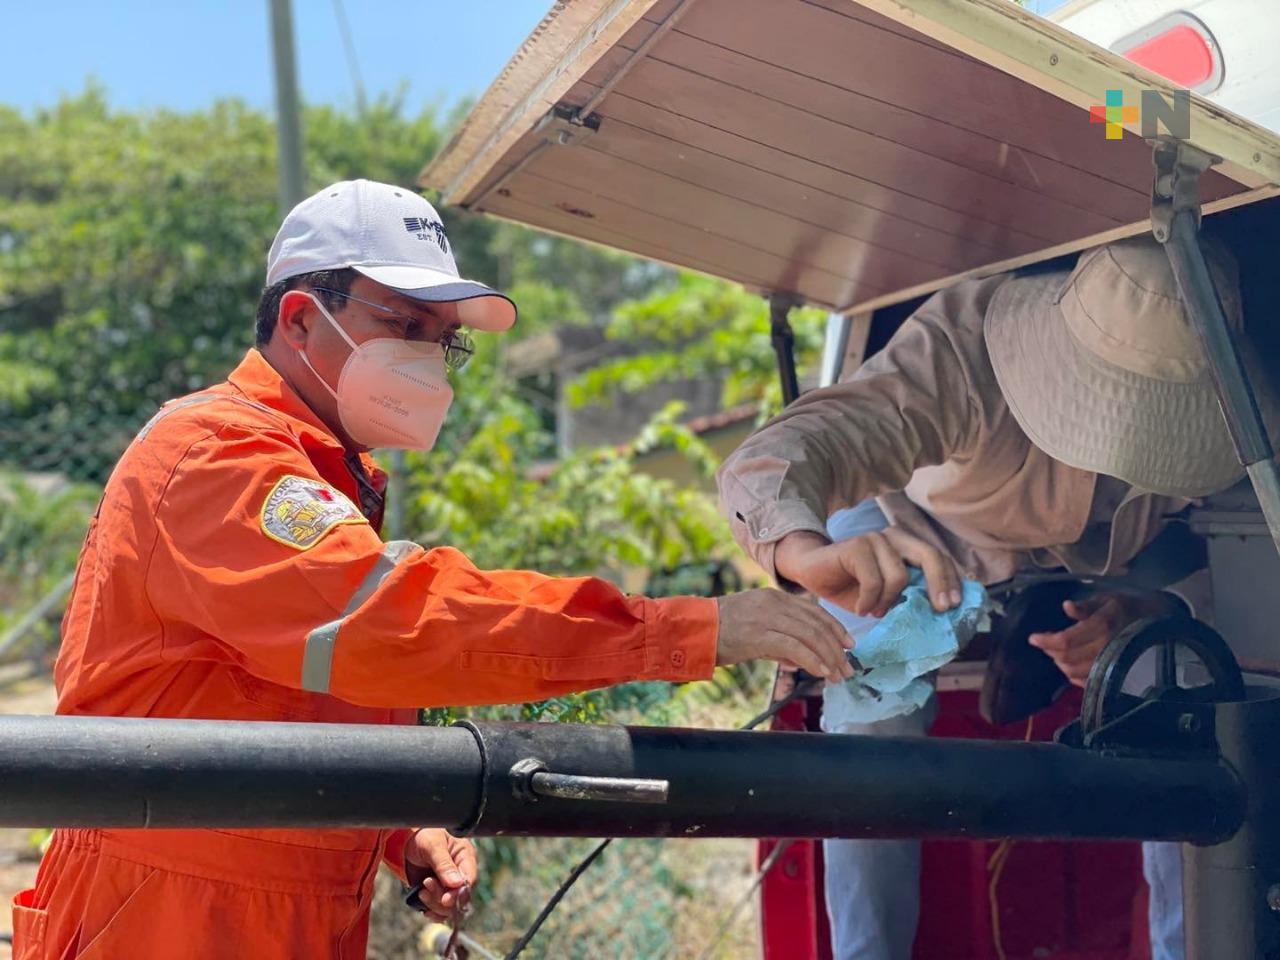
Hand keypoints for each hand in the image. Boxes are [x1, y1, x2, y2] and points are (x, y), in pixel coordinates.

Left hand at [404, 829, 477, 920]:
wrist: (406, 841)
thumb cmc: (424, 835)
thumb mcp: (433, 845)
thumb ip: (444, 864)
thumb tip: (456, 883)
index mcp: (466, 857)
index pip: (470, 881)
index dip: (459, 893)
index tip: (445, 899)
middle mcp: (461, 874)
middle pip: (460, 898)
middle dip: (442, 897)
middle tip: (426, 884)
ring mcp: (449, 886)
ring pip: (450, 908)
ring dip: (434, 904)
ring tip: (421, 890)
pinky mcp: (438, 894)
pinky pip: (441, 912)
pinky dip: (431, 911)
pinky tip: (422, 903)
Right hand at [715, 588, 854, 682]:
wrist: (692, 630)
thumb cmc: (719, 632)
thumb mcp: (754, 629)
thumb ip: (779, 641)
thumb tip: (799, 659)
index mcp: (774, 597)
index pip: (814, 611)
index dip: (835, 628)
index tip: (849, 645)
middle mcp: (774, 602)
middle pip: (816, 624)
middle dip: (836, 648)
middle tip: (847, 668)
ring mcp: (766, 617)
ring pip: (810, 635)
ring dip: (828, 657)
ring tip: (837, 675)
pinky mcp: (758, 634)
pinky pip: (794, 647)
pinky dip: (811, 660)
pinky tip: (821, 672)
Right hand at [774, 527, 961, 616]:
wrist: (812, 572)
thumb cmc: (851, 586)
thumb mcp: (886, 595)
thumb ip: (909, 596)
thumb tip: (939, 613)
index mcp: (906, 545)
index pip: (938, 558)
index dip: (951, 580)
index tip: (955, 605)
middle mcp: (894, 536)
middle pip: (930, 556)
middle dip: (939, 584)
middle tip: (941, 609)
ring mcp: (875, 538)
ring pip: (899, 576)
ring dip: (889, 602)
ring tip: (875, 612)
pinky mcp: (856, 546)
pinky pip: (874, 581)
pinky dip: (869, 600)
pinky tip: (861, 609)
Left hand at [1028, 594, 1170, 687]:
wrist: (1156, 622)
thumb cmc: (1127, 607)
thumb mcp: (1106, 599)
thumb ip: (1085, 606)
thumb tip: (1066, 607)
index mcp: (1102, 626)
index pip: (1065, 640)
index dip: (1046, 641)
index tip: (1033, 638)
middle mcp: (1106, 647)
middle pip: (1066, 658)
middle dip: (1050, 651)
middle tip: (1044, 642)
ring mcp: (1111, 662)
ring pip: (1073, 671)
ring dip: (1059, 662)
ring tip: (1055, 651)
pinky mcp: (1114, 672)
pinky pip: (1086, 681)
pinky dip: (1072, 675)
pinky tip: (1069, 664)